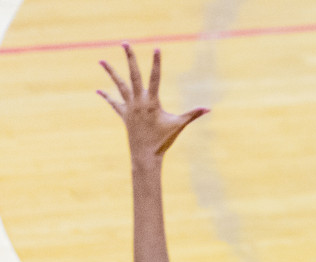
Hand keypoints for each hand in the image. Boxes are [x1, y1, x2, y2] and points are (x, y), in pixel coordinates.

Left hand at [98, 45, 206, 159]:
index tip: (156, 49)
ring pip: (119, 85)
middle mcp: (138, 101)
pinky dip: (106, 96)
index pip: (155, 78)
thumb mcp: (179, 125)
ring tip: (101, 60)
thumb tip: (209, 109)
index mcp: (152, 102)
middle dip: (130, 58)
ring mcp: (129, 107)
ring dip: (110, 72)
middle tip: (125, 43)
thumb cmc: (163, 140)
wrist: (146, 154)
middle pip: (133, 75)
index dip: (156, 63)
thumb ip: (193, 114)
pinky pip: (113, 103)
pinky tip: (97, 90)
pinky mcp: (123, 114)